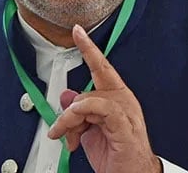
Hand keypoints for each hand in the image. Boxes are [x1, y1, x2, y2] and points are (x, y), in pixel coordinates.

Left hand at [47, 25, 161, 172]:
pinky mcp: (124, 127)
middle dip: (69, 113)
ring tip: (70, 139)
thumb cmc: (115, 156)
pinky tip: (77, 123)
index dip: (89, 48)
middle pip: (87, 91)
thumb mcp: (88, 131)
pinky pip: (103, 109)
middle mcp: (123, 101)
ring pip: (89, 99)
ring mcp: (126, 113)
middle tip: (61, 131)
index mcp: (117, 98)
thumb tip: (66, 96)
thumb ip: (78, 112)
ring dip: (72, 120)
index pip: (101, 67)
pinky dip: (85, 112)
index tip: (78, 31)